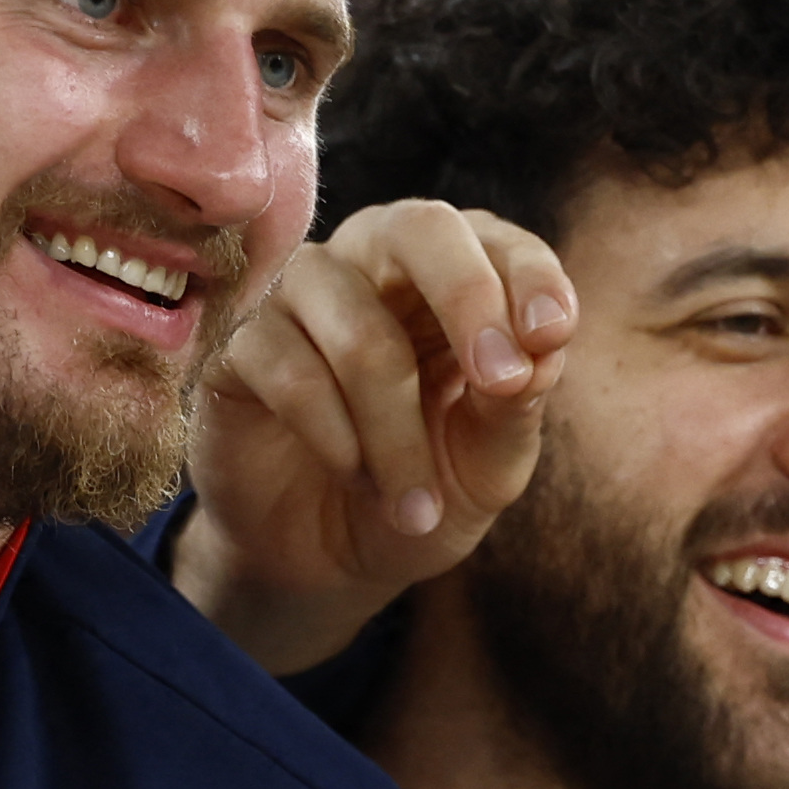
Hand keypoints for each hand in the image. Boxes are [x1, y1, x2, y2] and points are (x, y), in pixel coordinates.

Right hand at [170, 197, 571, 675]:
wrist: (329, 561)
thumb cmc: (422, 491)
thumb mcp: (488, 463)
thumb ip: (515, 405)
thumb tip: (537, 351)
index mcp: (453, 279)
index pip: (497, 241)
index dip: (529, 277)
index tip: (551, 336)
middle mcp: (374, 264)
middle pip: (417, 228)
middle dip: (468, 297)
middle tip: (497, 380)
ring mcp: (299, 298)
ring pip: (357, 325)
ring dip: (396, 429)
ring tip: (416, 508)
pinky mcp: (237, 347)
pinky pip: (287, 369)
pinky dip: (334, 435)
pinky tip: (353, 476)